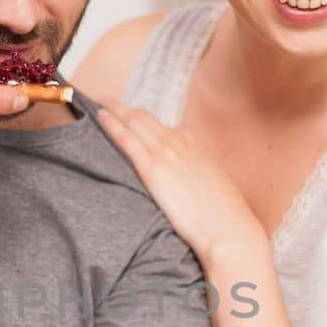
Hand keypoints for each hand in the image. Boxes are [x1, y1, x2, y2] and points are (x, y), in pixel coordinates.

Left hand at [100, 103, 262, 264]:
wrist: (227, 227)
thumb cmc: (222, 216)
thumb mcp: (213, 187)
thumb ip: (196, 178)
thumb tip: (188, 184)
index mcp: (195, 146)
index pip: (163, 128)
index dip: (144, 120)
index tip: (132, 115)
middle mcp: (180, 143)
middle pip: (145, 119)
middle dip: (125, 108)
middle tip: (107, 99)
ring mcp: (166, 153)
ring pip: (134, 123)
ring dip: (114, 109)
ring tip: (100, 102)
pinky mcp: (153, 168)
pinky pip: (127, 139)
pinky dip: (112, 124)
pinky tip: (100, 116)